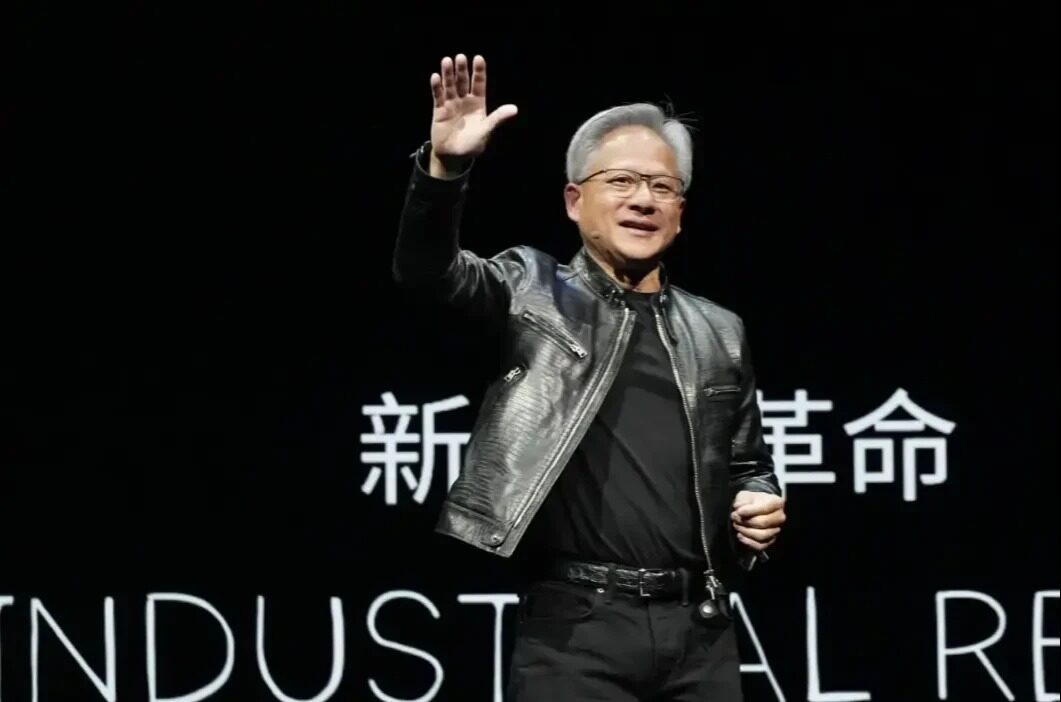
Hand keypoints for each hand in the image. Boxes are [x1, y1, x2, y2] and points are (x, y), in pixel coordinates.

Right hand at [428, 54, 517, 177]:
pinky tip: (435, 76)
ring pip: (450, 85)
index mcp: (478, 104)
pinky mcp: (439, 110)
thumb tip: (514, 109)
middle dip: (462, 70)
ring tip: (446, 61)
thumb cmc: (472, 145)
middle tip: (460, 57)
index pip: (479, 83)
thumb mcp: (486, 131)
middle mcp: (464, 101)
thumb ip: (497, 118)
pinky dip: (436, 87)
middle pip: (463, 81)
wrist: (453, 156)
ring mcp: (451, 104)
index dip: (479, 71)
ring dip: (448, 74)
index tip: (478, 58)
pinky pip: (438, 96)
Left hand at [731, 490, 785, 551]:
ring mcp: (776, 530)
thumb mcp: (746, 496)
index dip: (750, 511)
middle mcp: (780, 517)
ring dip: (745, 531)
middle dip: (745, 521)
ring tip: (736, 525)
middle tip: (734, 517)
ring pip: (761, 536)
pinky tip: (740, 535)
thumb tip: (738, 508)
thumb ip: (742, 500)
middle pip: (762, 523)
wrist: (755, 509)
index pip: (765, 508)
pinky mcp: (770, 541)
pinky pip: (760, 546)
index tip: (738, 511)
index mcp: (776, 503)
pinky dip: (748, 542)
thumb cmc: (751, 502)